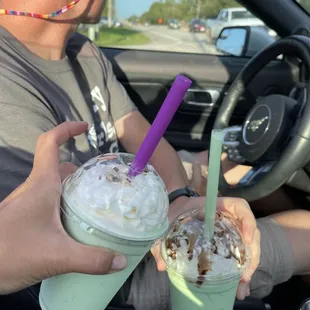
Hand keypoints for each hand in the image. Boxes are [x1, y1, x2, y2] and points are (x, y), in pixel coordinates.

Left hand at [0, 122, 126, 294]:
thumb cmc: (9, 253)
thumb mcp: (56, 256)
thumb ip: (91, 259)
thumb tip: (121, 260)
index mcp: (41, 184)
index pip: (50, 143)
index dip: (67, 129)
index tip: (85, 127)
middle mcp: (34, 188)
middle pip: (59, 167)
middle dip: (81, 170)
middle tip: (102, 181)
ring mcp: (27, 203)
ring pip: (53, 185)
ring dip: (73, 188)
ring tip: (94, 202)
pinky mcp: (25, 217)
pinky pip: (48, 200)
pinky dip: (64, 203)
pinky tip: (74, 222)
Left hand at [151, 197, 259, 300]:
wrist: (176, 210)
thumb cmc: (176, 211)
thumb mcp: (170, 220)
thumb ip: (163, 238)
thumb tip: (162, 265)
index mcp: (219, 206)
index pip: (241, 208)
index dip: (248, 222)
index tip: (247, 240)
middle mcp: (230, 218)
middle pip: (251, 233)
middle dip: (251, 257)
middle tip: (243, 278)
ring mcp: (232, 230)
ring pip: (249, 247)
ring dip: (248, 267)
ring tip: (241, 288)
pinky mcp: (229, 242)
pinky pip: (240, 254)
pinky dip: (242, 270)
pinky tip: (239, 286)